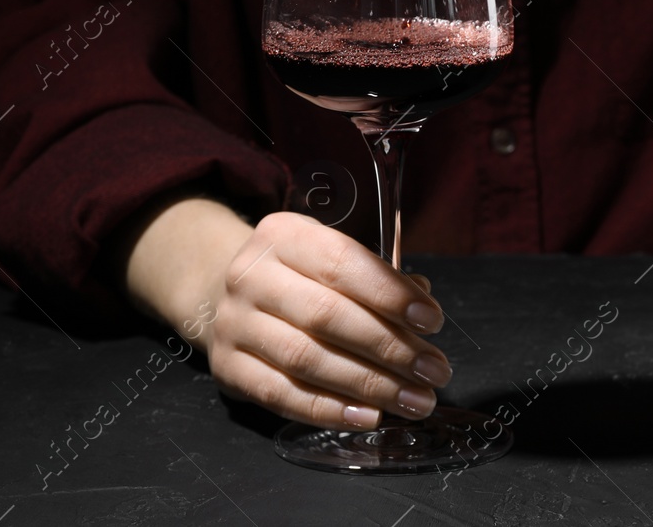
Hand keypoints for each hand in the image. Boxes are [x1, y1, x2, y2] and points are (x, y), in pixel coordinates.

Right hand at [207, 211, 450, 429]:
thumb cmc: (296, 273)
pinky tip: (370, 416)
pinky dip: (329, 410)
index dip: (390, 294)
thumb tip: (421, 294)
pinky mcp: (228, 368)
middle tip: (434, 370)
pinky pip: (281, 395)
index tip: (433, 321)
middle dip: (390, 347)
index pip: (341, 262)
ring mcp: (235, 324)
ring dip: (369, 385)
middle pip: (327, 316)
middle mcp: (251, 276)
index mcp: (283, 235)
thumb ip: (374, 272)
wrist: (218, 292)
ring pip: (307, 360)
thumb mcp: (328, 252)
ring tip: (415, 400)